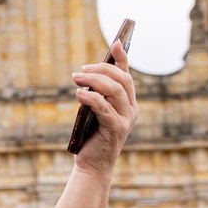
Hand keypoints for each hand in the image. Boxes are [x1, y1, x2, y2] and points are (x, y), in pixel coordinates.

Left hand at [71, 41, 137, 177]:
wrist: (92, 165)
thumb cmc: (91, 137)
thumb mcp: (94, 111)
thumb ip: (96, 95)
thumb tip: (85, 75)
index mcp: (128, 103)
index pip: (127, 76)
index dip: (122, 58)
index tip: (116, 42)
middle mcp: (131, 110)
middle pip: (122, 80)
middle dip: (102, 69)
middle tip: (81, 69)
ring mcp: (126, 120)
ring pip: (115, 91)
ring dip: (94, 81)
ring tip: (76, 78)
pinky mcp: (116, 129)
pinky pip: (105, 108)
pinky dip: (92, 98)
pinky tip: (79, 94)